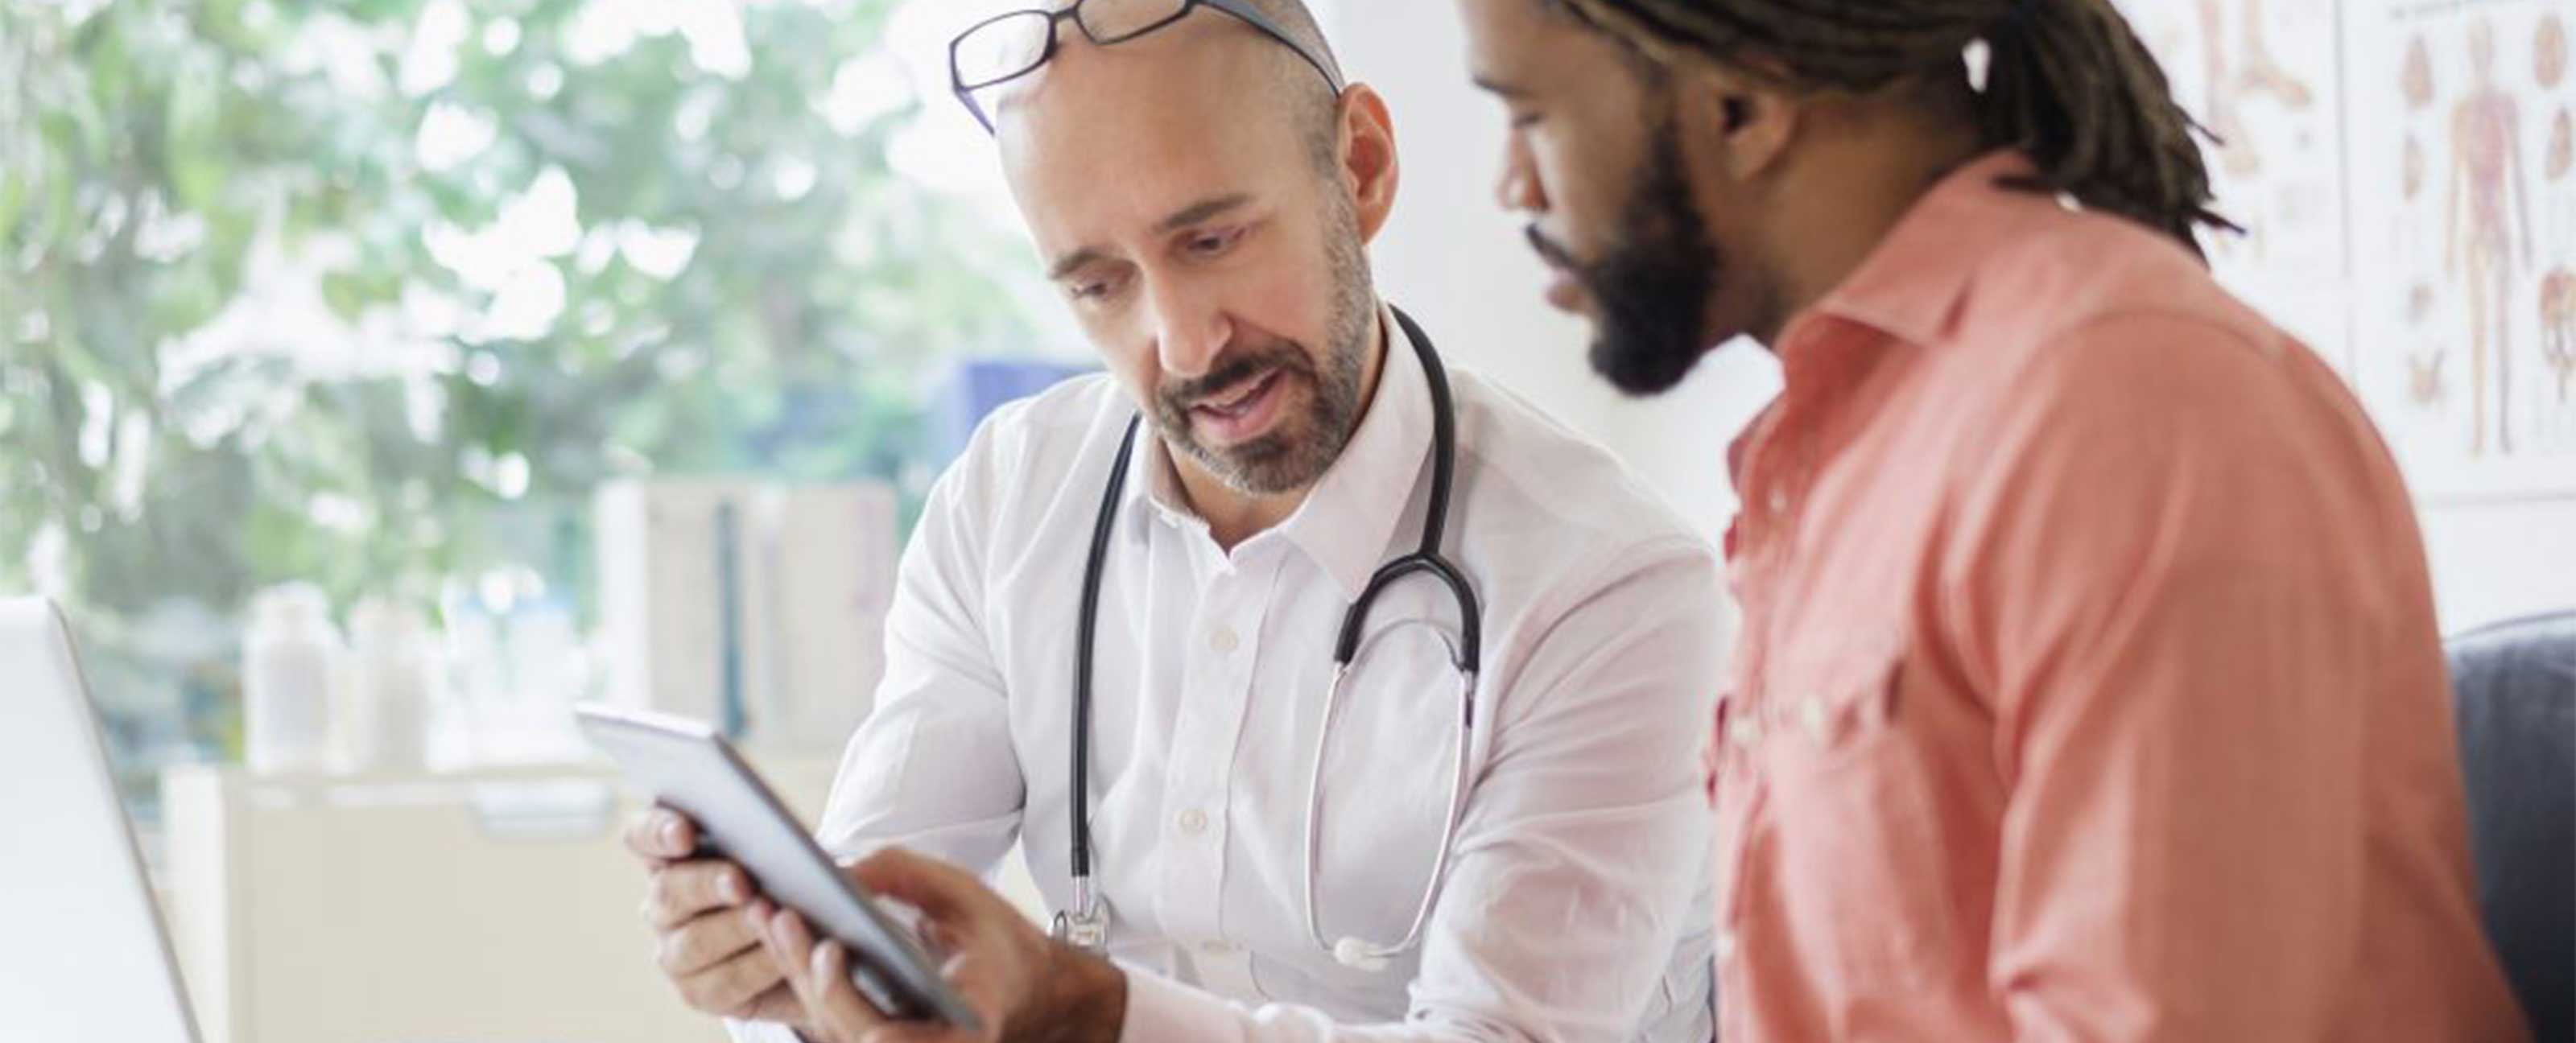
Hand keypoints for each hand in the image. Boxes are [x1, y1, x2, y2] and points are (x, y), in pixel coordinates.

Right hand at [624, 808, 809, 1028]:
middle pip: (668, 891)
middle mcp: (665, 902)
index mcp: (672, 854)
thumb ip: (791, 841)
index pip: (644, 835)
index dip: (658, 831)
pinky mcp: (702, 991)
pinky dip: (754, 968)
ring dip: (733, 930)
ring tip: (770, 918)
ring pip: (691, 944)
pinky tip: (783, 958)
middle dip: (706, 884)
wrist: (818, 935)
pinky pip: (722, 984)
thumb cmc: (800, 877)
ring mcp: (676, 951)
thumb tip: (827, 859)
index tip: (685, 831)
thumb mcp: (797, 849)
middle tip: (742, 881)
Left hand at [754, 847, 1126, 1042]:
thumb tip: (839, 872)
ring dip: (795, 971)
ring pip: (831, 1025)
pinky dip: (801, 974)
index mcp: (969, 1029)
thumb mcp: (971, 898)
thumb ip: (909, 878)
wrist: (1030, 993)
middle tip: (785, 918)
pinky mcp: (876, 1035)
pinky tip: (776, 932)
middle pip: (853, 1028)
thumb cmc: (1004, 945)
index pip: (918, 1042)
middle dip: (815, 974)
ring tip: (768, 915)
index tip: (849, 982)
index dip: (884, 1024)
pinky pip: (828, 1015)